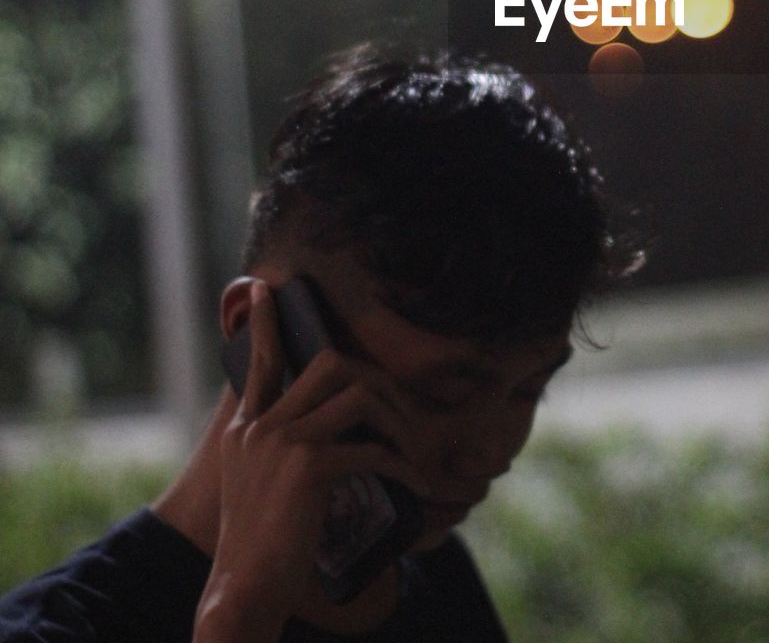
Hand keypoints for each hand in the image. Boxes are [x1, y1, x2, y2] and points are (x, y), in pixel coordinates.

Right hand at [195, 279, 428, 641]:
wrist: (242, 593)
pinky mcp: (307, 466)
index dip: (263, 324)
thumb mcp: (260, 489)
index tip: (265, 287)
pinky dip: (400, 466)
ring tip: (411, 454)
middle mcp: (259, 428)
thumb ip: (281, 451)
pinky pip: (371, 448)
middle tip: (401, 418)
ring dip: (396, 423)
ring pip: (359, 396)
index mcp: (245, 430)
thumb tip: (332, 432)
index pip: (258, 363)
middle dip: (377, 384)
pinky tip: (413, 486)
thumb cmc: (261, 551)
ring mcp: (281, 443)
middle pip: (331, 366)